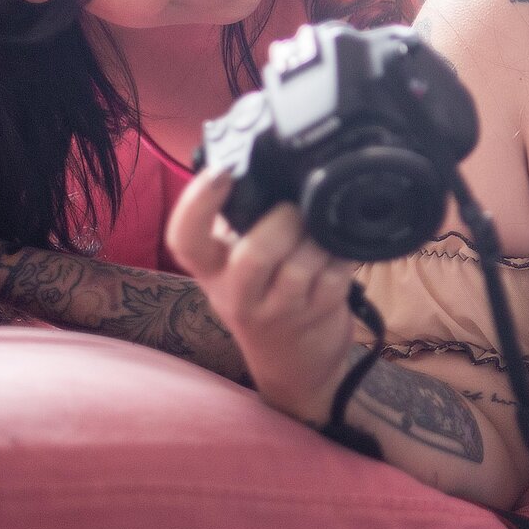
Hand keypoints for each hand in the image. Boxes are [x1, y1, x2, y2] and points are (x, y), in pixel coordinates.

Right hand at [165, 169, 358, 423]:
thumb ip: (240, 222)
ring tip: (321, 228)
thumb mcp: (236, 265)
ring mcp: (279, 309)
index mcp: (211, 270)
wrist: (293, 365)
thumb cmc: (264, 296)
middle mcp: (238, 293)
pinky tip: (341, 249)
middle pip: (254, 254)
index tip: (221, 171)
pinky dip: (343, 255)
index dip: (197, 203)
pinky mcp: (317, 315)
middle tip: (295, 209)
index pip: (185, 239)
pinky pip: (335, 275)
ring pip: (301, 265)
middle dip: (283, 221)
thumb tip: (258, 163)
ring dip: (318, 238)